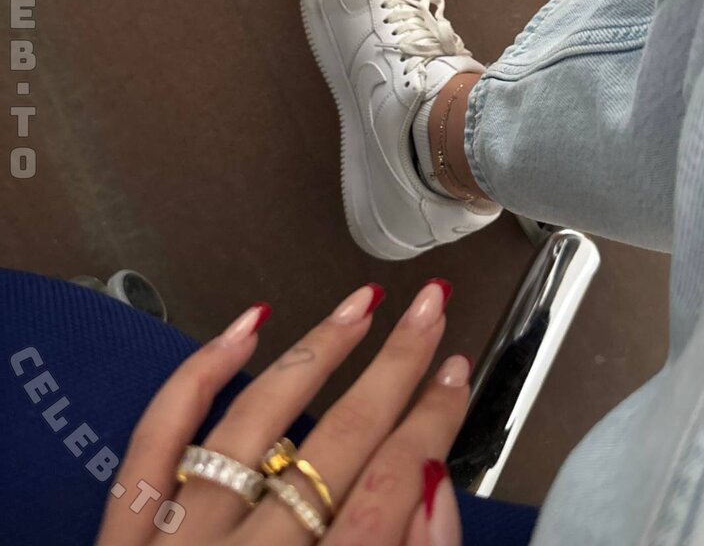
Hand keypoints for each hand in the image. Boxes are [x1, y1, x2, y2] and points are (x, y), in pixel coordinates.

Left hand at [96, 279, 467, 544]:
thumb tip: (433, 482)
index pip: (387, 489)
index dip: (434, 420)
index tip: (457, 375)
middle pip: (335, 443)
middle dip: (396, 365)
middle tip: (431, 310)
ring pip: (253, 422)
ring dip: (316, 351)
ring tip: (361, 304)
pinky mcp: (122, 539)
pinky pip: (156, 439)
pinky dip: (199, 374)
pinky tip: (245, 327)